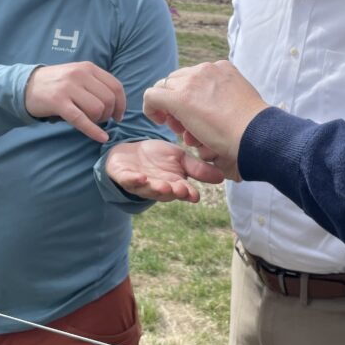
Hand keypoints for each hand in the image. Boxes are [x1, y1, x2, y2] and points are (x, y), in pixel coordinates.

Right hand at [25, 62, 125, 142]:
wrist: (26, 85)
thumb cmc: (57, 84)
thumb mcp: (78, 75)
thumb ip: (96, 84)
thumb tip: (117, 103)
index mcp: (88, 68)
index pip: (116, 86)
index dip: (121, 104)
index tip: (118, 116)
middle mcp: (80, 74)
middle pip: (109, 99)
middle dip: (109, 114)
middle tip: (101, 120)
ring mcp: (69, 87)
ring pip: (97, 109)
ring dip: (98, 121)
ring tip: (90, 121)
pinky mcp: (58, 102)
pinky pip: (81, 119)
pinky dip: (93, 131)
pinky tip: (101, 138)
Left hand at [105, 140, 224, 201]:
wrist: (130, 149)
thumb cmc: (157, 157)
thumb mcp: (180, 158)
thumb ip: (197, 168)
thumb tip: (222, 176)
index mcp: (173, 184)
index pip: (183, 192)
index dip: (188, 195)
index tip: (194, 195)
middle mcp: (157, 187)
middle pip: (166, 193)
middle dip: (173, 192)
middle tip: (180, 189)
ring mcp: (139, 184)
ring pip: (148, 190)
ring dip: (156, 189)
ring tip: (164, 186)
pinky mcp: (123, 176)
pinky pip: (128, 180)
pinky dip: (133, 180)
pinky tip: (140, 177)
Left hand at [142, 61, 268, 179]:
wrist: (255, 134)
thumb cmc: (253, 128)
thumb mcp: (241, 102)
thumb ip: (224, 100)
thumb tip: (208, 112)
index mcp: (223, 68)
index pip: (195, 77)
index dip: (191, 97)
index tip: (199, 116)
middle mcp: (206, 69)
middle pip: (178, 81)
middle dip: (179, 103)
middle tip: (186, 126)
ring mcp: (192, 81)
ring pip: (166, 88)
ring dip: (170, 109)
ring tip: (181, 129)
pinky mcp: (179, 98)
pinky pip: (152, 96)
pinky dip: (152, 108)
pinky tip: (159, 121)